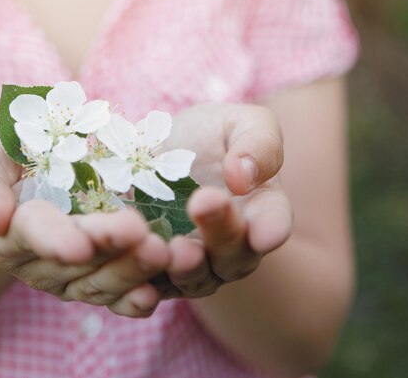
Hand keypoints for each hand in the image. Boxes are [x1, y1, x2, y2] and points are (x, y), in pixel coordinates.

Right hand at [0, 132, 169, 316]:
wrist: (40, 177)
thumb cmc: (12, 159)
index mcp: (8, 233)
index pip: (32, 234)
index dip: (54, 240)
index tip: (79, 245)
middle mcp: (37, 264)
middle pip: (75, 261)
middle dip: (108, 248)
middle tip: (138, 232)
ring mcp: (69, 279)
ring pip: (99, 284)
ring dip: (131, 270)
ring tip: (161, 251)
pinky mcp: (98, 285)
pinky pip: (116, 300)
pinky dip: (135, 301)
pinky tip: (155, 292)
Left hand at [152, 104, 292, 298]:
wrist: (160, 153)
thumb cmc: (210, 137)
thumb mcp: (238, 124)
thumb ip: (257, 143)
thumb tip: (243, 176)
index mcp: (262, 210)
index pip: (274, 222)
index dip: (271, 229)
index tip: (265, 232)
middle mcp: (233, 247)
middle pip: (234, 254)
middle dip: (221, 234)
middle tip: (203, 205)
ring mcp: (196, 265)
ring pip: (195, 278)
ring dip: (186, 266)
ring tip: (173, 247)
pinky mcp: (156, 272)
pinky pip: (152, 284)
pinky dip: (144, 278)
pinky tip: (133, 259)